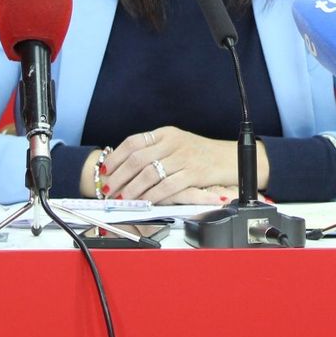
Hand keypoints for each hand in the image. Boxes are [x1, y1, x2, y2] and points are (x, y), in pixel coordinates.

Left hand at [104, 126, 269, 203]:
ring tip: (122, 200)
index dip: (115, 157)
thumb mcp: (178, 145)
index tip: (104, 171)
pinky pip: (167, 186)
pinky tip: (144, 203)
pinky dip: (152, 196)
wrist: (232, 158)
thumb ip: (155, 151)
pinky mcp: (194, 174)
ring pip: (149, 174)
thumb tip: (126, 167)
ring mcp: (184, 157)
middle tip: (108, 191)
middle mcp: (173, 142)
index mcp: (166, 133)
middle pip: (137, 159)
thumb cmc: (202, 154)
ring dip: (132, 190)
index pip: (133, 142)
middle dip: (119, 177)